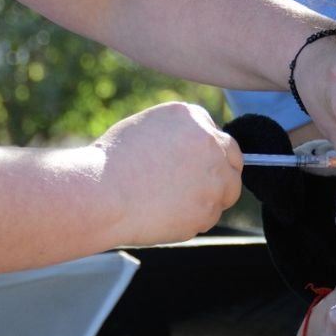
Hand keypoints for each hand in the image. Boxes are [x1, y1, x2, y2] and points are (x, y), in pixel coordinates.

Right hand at [93, 102, 242, 245]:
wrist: (102, 194)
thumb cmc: (111, 163)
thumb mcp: (145, 128)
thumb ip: (177, 134)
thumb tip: (190, 149)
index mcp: (191, 116)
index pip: (215, 134)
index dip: (207, 153)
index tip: (193, 166)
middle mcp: (209, 142)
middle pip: (232, 159)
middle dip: (219, 172)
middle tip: (194, 186)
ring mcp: (214, 176)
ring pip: (226, 191)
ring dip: (208, 197)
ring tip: (171, 202)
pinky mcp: (209, 209)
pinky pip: (209, 216)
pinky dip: (193, 219)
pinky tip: (165, 215)